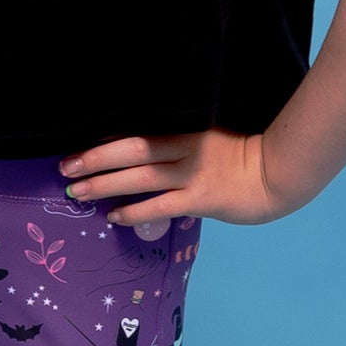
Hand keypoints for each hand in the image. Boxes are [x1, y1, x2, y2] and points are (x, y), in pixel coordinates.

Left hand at [58, 130, 298, 226]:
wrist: (280, 173)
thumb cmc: (246, 157)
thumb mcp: (212, 139)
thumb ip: (182, 142)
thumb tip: (147, 151)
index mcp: (186, 129)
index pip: (139, 130)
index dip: (106, 137)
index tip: (78, 140)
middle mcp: (184, 149)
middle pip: (131, 150)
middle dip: (94, 158)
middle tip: (64, 166)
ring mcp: (192, 174)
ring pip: (139, 177)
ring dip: (104, 184)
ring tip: (76, 192)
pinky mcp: (200, 198)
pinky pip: (159, 206)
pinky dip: (133, 211)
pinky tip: (112, 216)